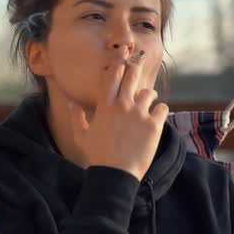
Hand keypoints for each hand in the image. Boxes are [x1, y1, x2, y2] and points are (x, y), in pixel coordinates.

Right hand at [66, 46, 168, 180]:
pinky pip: (162, 108)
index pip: (113, 76)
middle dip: (136, 66)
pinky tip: (157, 115)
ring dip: (149, 94)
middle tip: (140, 61)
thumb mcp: (82, 136)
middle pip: (132, 76)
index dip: (119, 64)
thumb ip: (76, 116)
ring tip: (150, 98)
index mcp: (105, 106)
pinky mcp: (154, 125)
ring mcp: (140, 114)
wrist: (115, 175)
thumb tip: (71, 102)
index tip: (123, 57)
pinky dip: (161, 110)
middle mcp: (123, 105)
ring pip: (149, 92)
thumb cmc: (97, 156)